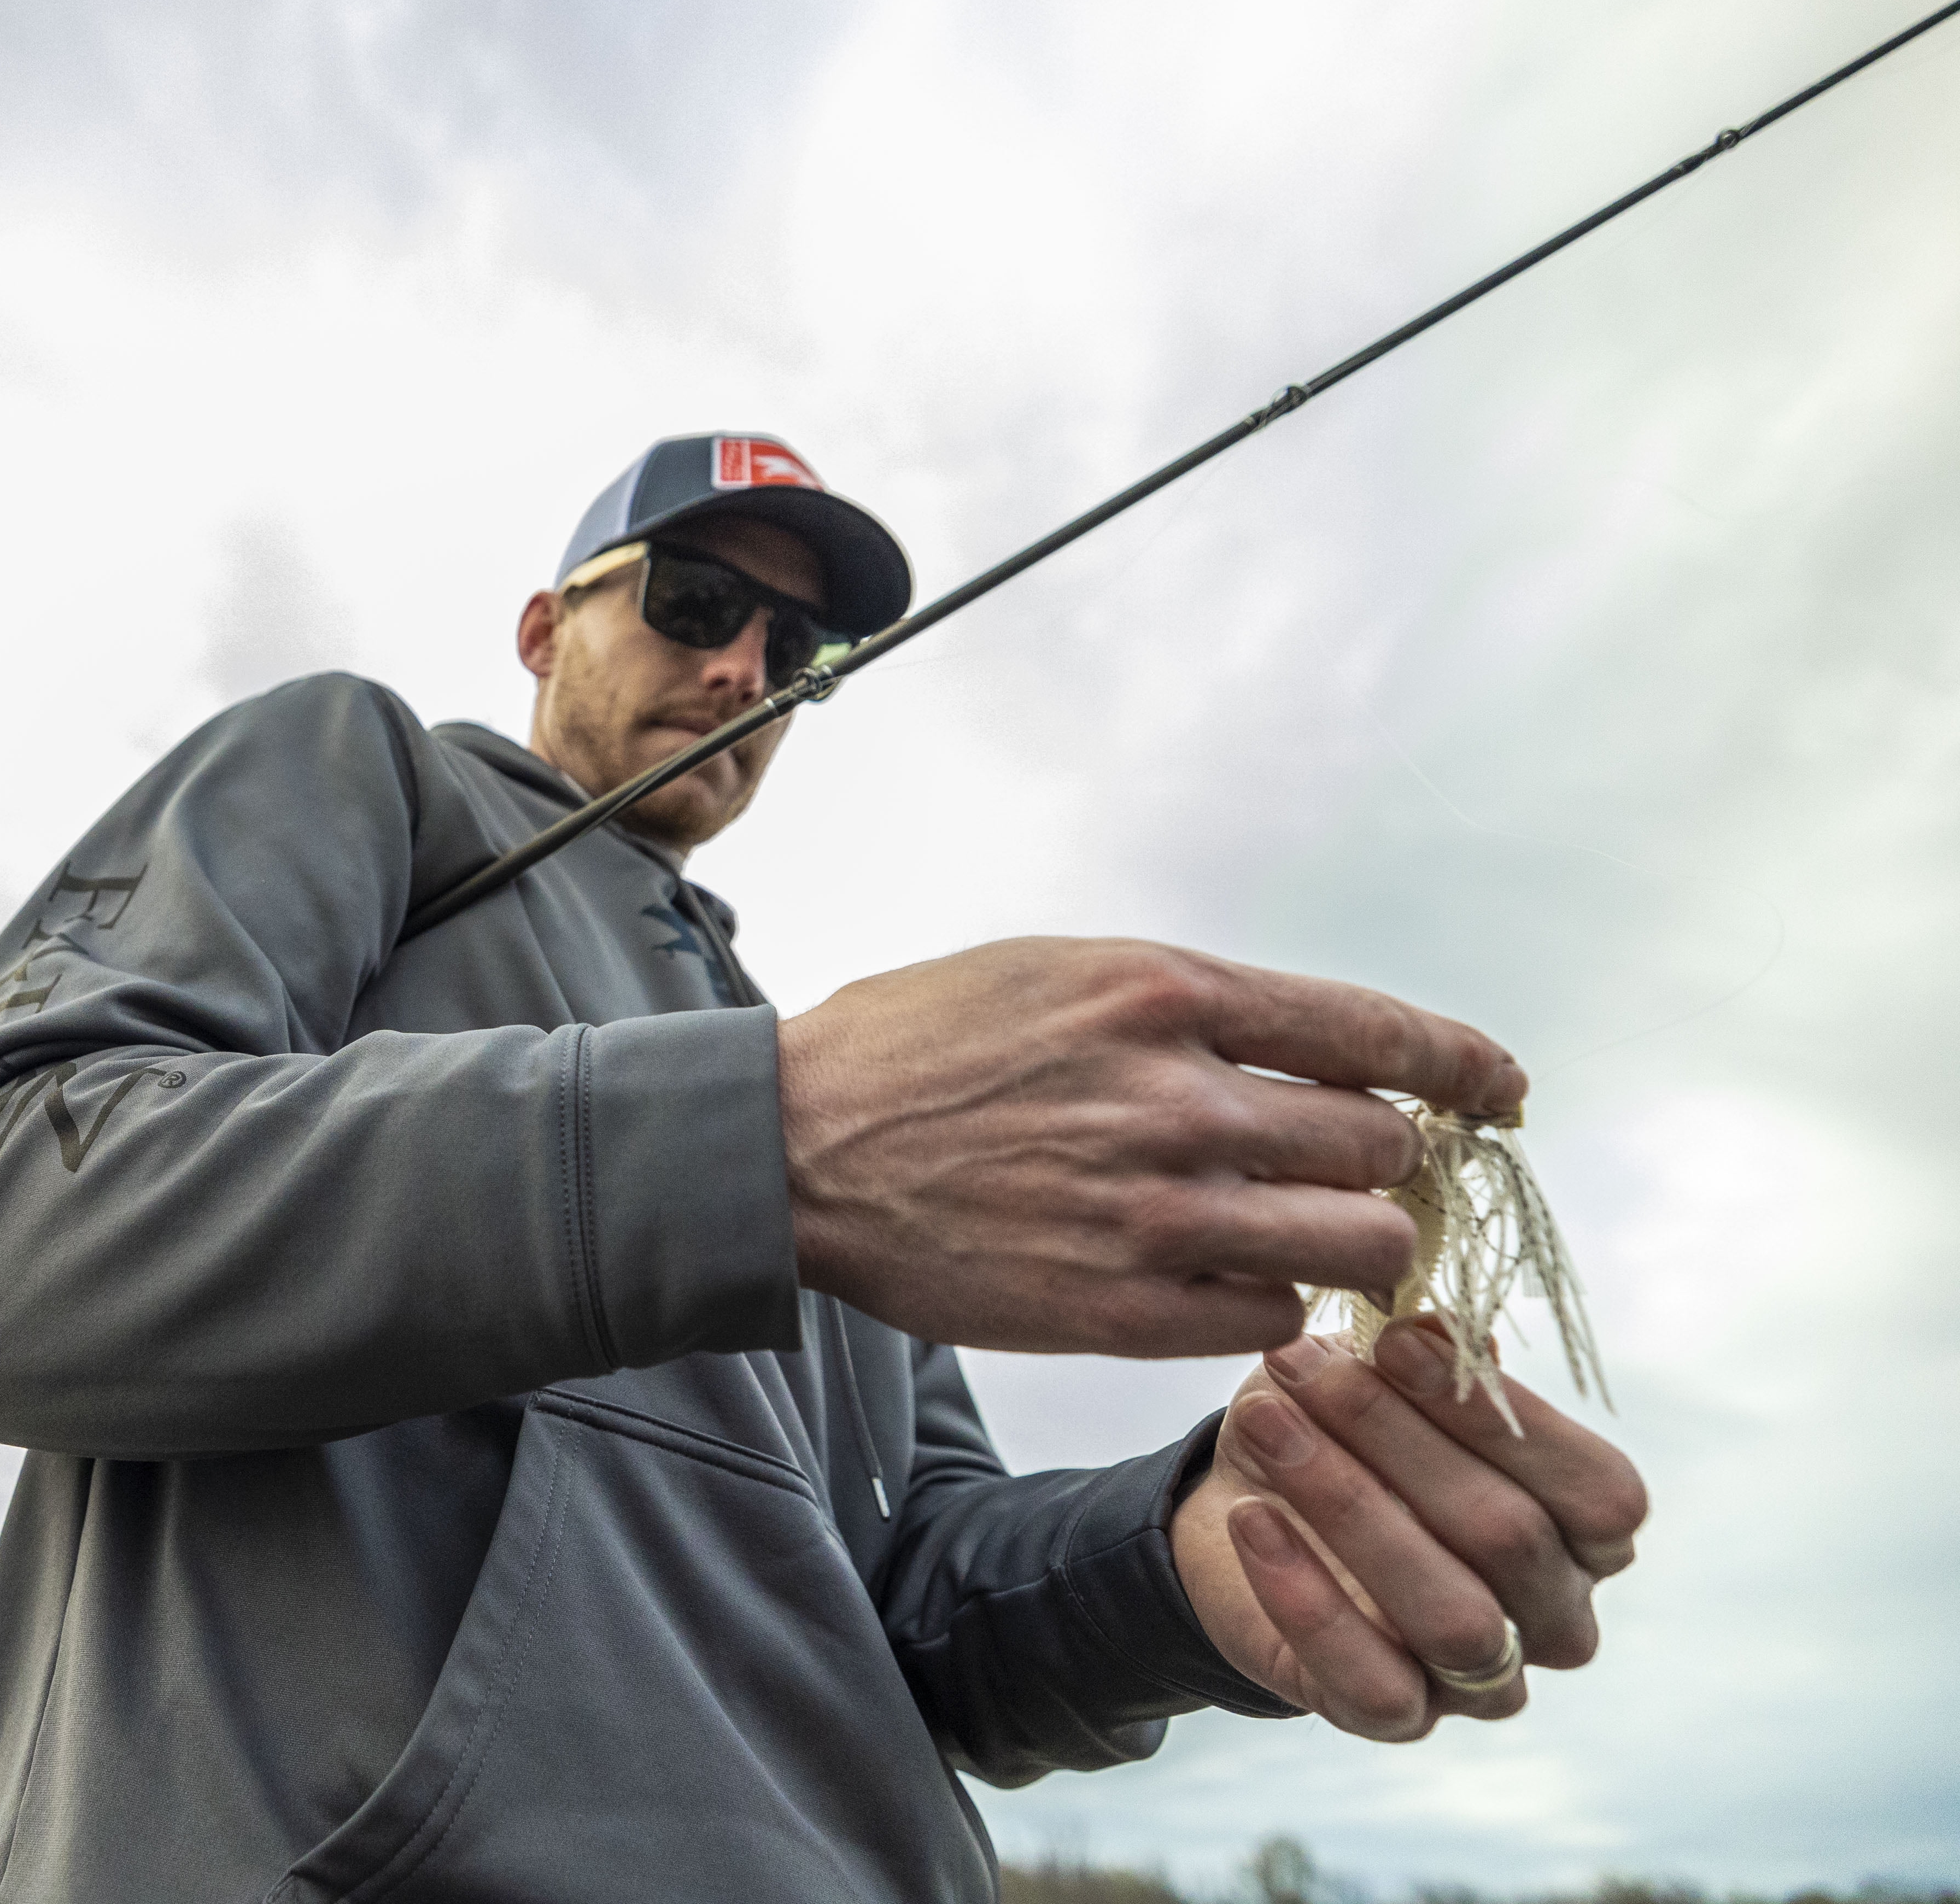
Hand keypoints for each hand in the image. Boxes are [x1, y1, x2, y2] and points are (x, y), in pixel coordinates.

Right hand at [777, 937, 1523, 1354]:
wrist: (792, 1148)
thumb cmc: (921, 1046)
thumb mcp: (1061, 971)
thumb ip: (1192, 1006)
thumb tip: (1319, 1045)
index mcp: (1165, 995)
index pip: (1379, 1031)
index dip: (1465, 1065)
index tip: (1498, 1091)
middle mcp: (1177, 1101)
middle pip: (1386, 1148)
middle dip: (1397, 1164)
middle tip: (1372, 1175)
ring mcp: (1153, 1214)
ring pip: (1357, 1245)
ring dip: (1354, 1242)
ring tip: (1315, 1234)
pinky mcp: (1120, 1309)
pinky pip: (1271, 1319)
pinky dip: (1271, 1302)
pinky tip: (1225, 1278)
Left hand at [1171, 1319, 1647, 1738]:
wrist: (1238, 1512)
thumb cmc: (1337, 1434)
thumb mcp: (1373, 1378)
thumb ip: (1424, 1357)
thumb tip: (1441, 1323)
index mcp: (1585, 1532)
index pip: (1596, 1490)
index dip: (1495, 1414)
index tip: (1392, 1339)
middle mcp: (1557, 1615)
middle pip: (1508, 1536)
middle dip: (1393, 1437)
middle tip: (1297, 1366)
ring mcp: (1483, 1679)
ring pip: (1453, 1616)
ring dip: (1348, 1507)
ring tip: (1263, 1424)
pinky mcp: (1398, 1717)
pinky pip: (1373, 1681)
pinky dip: (1305, 1598)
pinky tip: (1252, 1522)